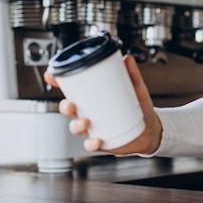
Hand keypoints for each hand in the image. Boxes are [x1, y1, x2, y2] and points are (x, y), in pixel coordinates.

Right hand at [43, 54, 162, 154]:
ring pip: (75, 127)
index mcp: (93, 97)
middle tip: (71, 104)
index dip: (58, 82)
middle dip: (64, 106)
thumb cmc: (139, 107)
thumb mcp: (136, 88)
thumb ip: (132, 74)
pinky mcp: (101, 141)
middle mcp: (89, 112)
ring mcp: (93, 127)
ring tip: (86, 121)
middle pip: (69, 109)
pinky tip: (97, 139)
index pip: (71, 89)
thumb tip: (127, 58)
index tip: (51, 75)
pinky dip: (91, 143)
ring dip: (76, 125)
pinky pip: (90, 144)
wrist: (151, 129)